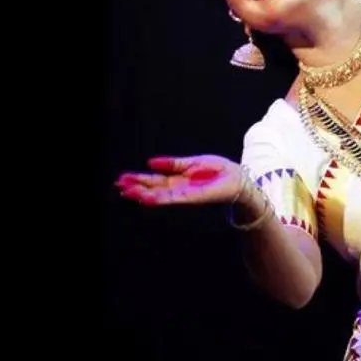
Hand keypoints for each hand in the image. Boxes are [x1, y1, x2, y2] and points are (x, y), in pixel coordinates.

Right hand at [116, 155, 254, 207]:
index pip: (155, 180)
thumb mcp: (194, 162)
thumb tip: (150, 162)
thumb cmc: (221, 171)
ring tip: (129, 194)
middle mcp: (181, 189)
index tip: (123, 179)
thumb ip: (173, 164)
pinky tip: (149, 198)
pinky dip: (162, 198)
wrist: (241, 180)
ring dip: (146, 195)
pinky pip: (176, 198)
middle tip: (119, 187)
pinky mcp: (196, 197)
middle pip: (155, 189)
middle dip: (137, 188)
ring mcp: (188, 194)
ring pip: (162, 196)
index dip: (139, 180)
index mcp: (180, 179)